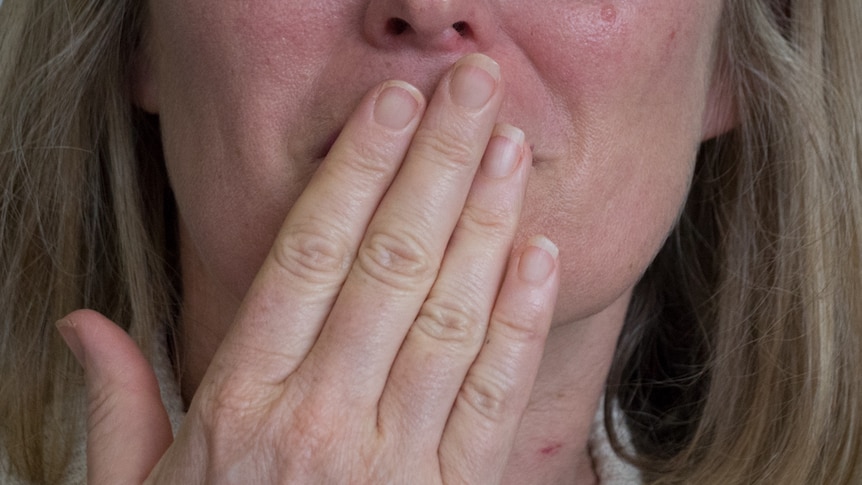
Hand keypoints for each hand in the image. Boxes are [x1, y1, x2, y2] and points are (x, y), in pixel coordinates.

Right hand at [58, 53, 559, 483]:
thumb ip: (116, 406)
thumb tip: (83, 323)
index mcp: (240, 407)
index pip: (307, 257)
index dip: (355, 172)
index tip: (389, 105)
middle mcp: (321, 423)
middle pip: (391, 265)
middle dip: (436, 164)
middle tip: (472, 84)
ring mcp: (395, 464)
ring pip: (451, 319)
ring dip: (486, 223)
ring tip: (508, 146)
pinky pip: (495, 400)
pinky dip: (520, 323)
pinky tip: (536, 255)